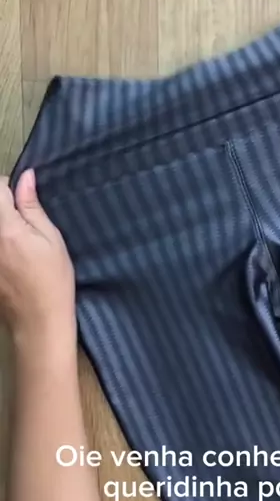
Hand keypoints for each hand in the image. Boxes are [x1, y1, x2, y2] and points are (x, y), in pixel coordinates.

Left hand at [0, 169, 74, 342]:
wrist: (38, 323)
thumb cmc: (53, 281)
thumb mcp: (52, 240)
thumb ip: (32, 207)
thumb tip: (25, 178)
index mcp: (5, 227)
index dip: (10, 187)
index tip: (24, 199)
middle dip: (4, 207)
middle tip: (21, 220)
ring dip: (4, 225)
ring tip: (17, 240)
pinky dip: (2, 244)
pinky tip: (12, 258)